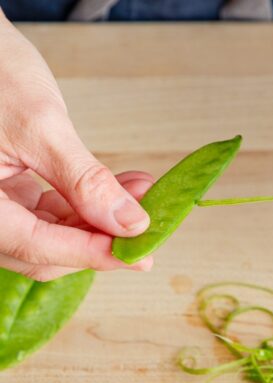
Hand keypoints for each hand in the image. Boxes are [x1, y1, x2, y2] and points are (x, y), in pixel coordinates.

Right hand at [0, 12, 152, 279]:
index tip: (142, 253)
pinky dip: (85, 204)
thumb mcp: (42, 127)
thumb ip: (84, 181)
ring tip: (142, 194)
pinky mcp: (4, 189)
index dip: (93, 254)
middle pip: (44, 249)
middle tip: (149, 223)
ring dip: (99, 220)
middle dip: (101, 238)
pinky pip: (46, 211)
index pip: (37, 247)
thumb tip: (129, 222)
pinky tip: (122, 188)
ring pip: (49, 233)